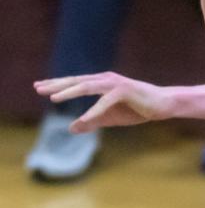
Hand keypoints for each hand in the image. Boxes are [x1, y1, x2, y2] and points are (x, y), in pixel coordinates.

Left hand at [34, 73, 175, 131]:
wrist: (163, 105)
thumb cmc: (138, 109)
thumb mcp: (110, 118)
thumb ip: (91, 122)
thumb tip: (71, 128)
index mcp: (100, 83)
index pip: (74, 83)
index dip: (57, 85)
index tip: (40, 88)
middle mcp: (104, 79)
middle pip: (76, 81)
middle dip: (56, 85)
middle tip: (38, 89)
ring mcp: (114, 83)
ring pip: (87, 86)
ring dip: (69, 92)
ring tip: (54, 99)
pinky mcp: (125, 91)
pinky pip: (105, 102)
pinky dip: (94, 110)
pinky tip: (84, 119)